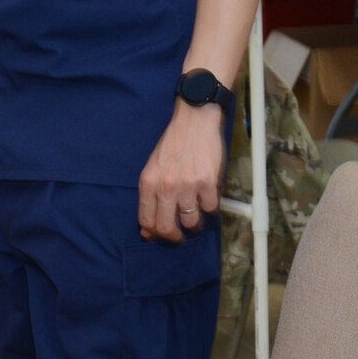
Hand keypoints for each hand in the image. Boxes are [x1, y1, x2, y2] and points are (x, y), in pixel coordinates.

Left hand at [138, 100, 224, 241]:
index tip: (163, 235)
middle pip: (167, 228)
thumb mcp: (154, 169)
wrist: (195, 121)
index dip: (155, 234)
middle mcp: (166, 187)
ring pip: (191, 222)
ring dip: (195, 225)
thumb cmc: (173, 145)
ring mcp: (187, 186)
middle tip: (181, 236)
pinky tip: (208, 201)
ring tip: (197, 217)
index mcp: (149, 183)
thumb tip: (147, 231)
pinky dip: (211, 209)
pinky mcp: (208, 183)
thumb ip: (150, 198)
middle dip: (174, 237)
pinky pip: (210, 209)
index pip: (147, 221)